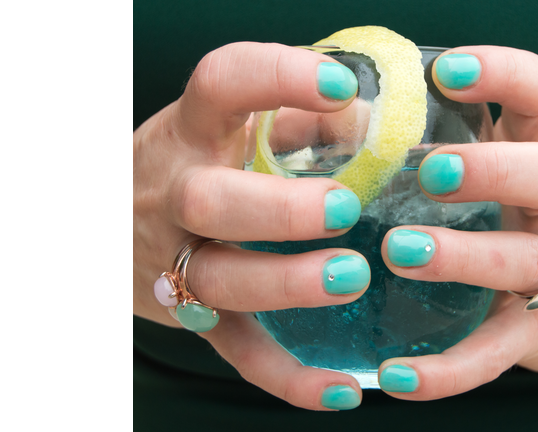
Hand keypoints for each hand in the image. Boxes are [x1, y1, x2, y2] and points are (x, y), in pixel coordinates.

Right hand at [134, 42, 368, 409]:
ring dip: (284, 284)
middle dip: (276, 208)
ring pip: (220, 281)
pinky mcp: (195, 315)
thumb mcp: (229, 126)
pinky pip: (237, 351)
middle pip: (208, 201)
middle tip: (342, 208)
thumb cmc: (194, 162)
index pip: (221, 85)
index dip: (277, 80)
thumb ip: (300, 119)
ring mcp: (178, 259)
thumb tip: (374, 121)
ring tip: (350, 277)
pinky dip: (287, 377)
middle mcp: (176, 192)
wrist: (111, 221)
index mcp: (193, 130)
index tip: (338, 86)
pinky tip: (340, 389)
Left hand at [377, 46, 537, 398]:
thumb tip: (303, 120)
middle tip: (430, 172)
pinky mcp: (533, 334)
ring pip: (526, 260)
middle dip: (494, 168)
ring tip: (399, 253)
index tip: (445, 72)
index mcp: (536, 152)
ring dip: (465, 256)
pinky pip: (496, 353)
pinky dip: (450, 370)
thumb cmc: (511, 216)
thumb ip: (411, 141)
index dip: (505, 74)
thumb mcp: (486, 170)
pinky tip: (397, 377)